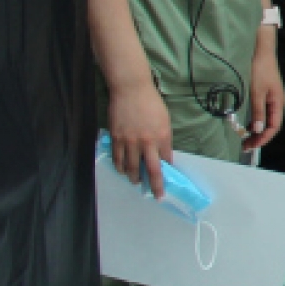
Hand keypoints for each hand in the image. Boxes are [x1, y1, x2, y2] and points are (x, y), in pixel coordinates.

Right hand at [106, 80, 173, 198]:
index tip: (167, 182)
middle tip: (156, 195)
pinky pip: (117, 158)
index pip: (166, 161)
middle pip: (151, 170)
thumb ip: (164, 139)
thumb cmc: (151, 103)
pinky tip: (121, 171)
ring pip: (131, 167)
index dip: (167, 172)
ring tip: (136, 182)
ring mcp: (130, 141)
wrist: (131, 90)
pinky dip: (119, 167)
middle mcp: (147, 142)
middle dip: (155, 185)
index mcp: (163, 137)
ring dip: (134, 178)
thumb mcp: (164, 121)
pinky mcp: (116, 138)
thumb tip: (163, 155)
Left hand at [243, 43, 284, 151]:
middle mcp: (277, 103)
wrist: (261, 53)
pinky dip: (255, 121)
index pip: (274, 126)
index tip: (252, 146)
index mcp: (278, 103)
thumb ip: (258, 111)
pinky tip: (247, 125)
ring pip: (266, 120)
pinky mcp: (265, 96)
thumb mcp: (256, 92)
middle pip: (270, 125)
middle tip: (246, 146)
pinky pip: (262, 113)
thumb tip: (258, 130)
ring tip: (245, 139)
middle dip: (259, 137)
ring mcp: (272, 99)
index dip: (264, 138)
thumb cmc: (260, 71)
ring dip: (256, 130)